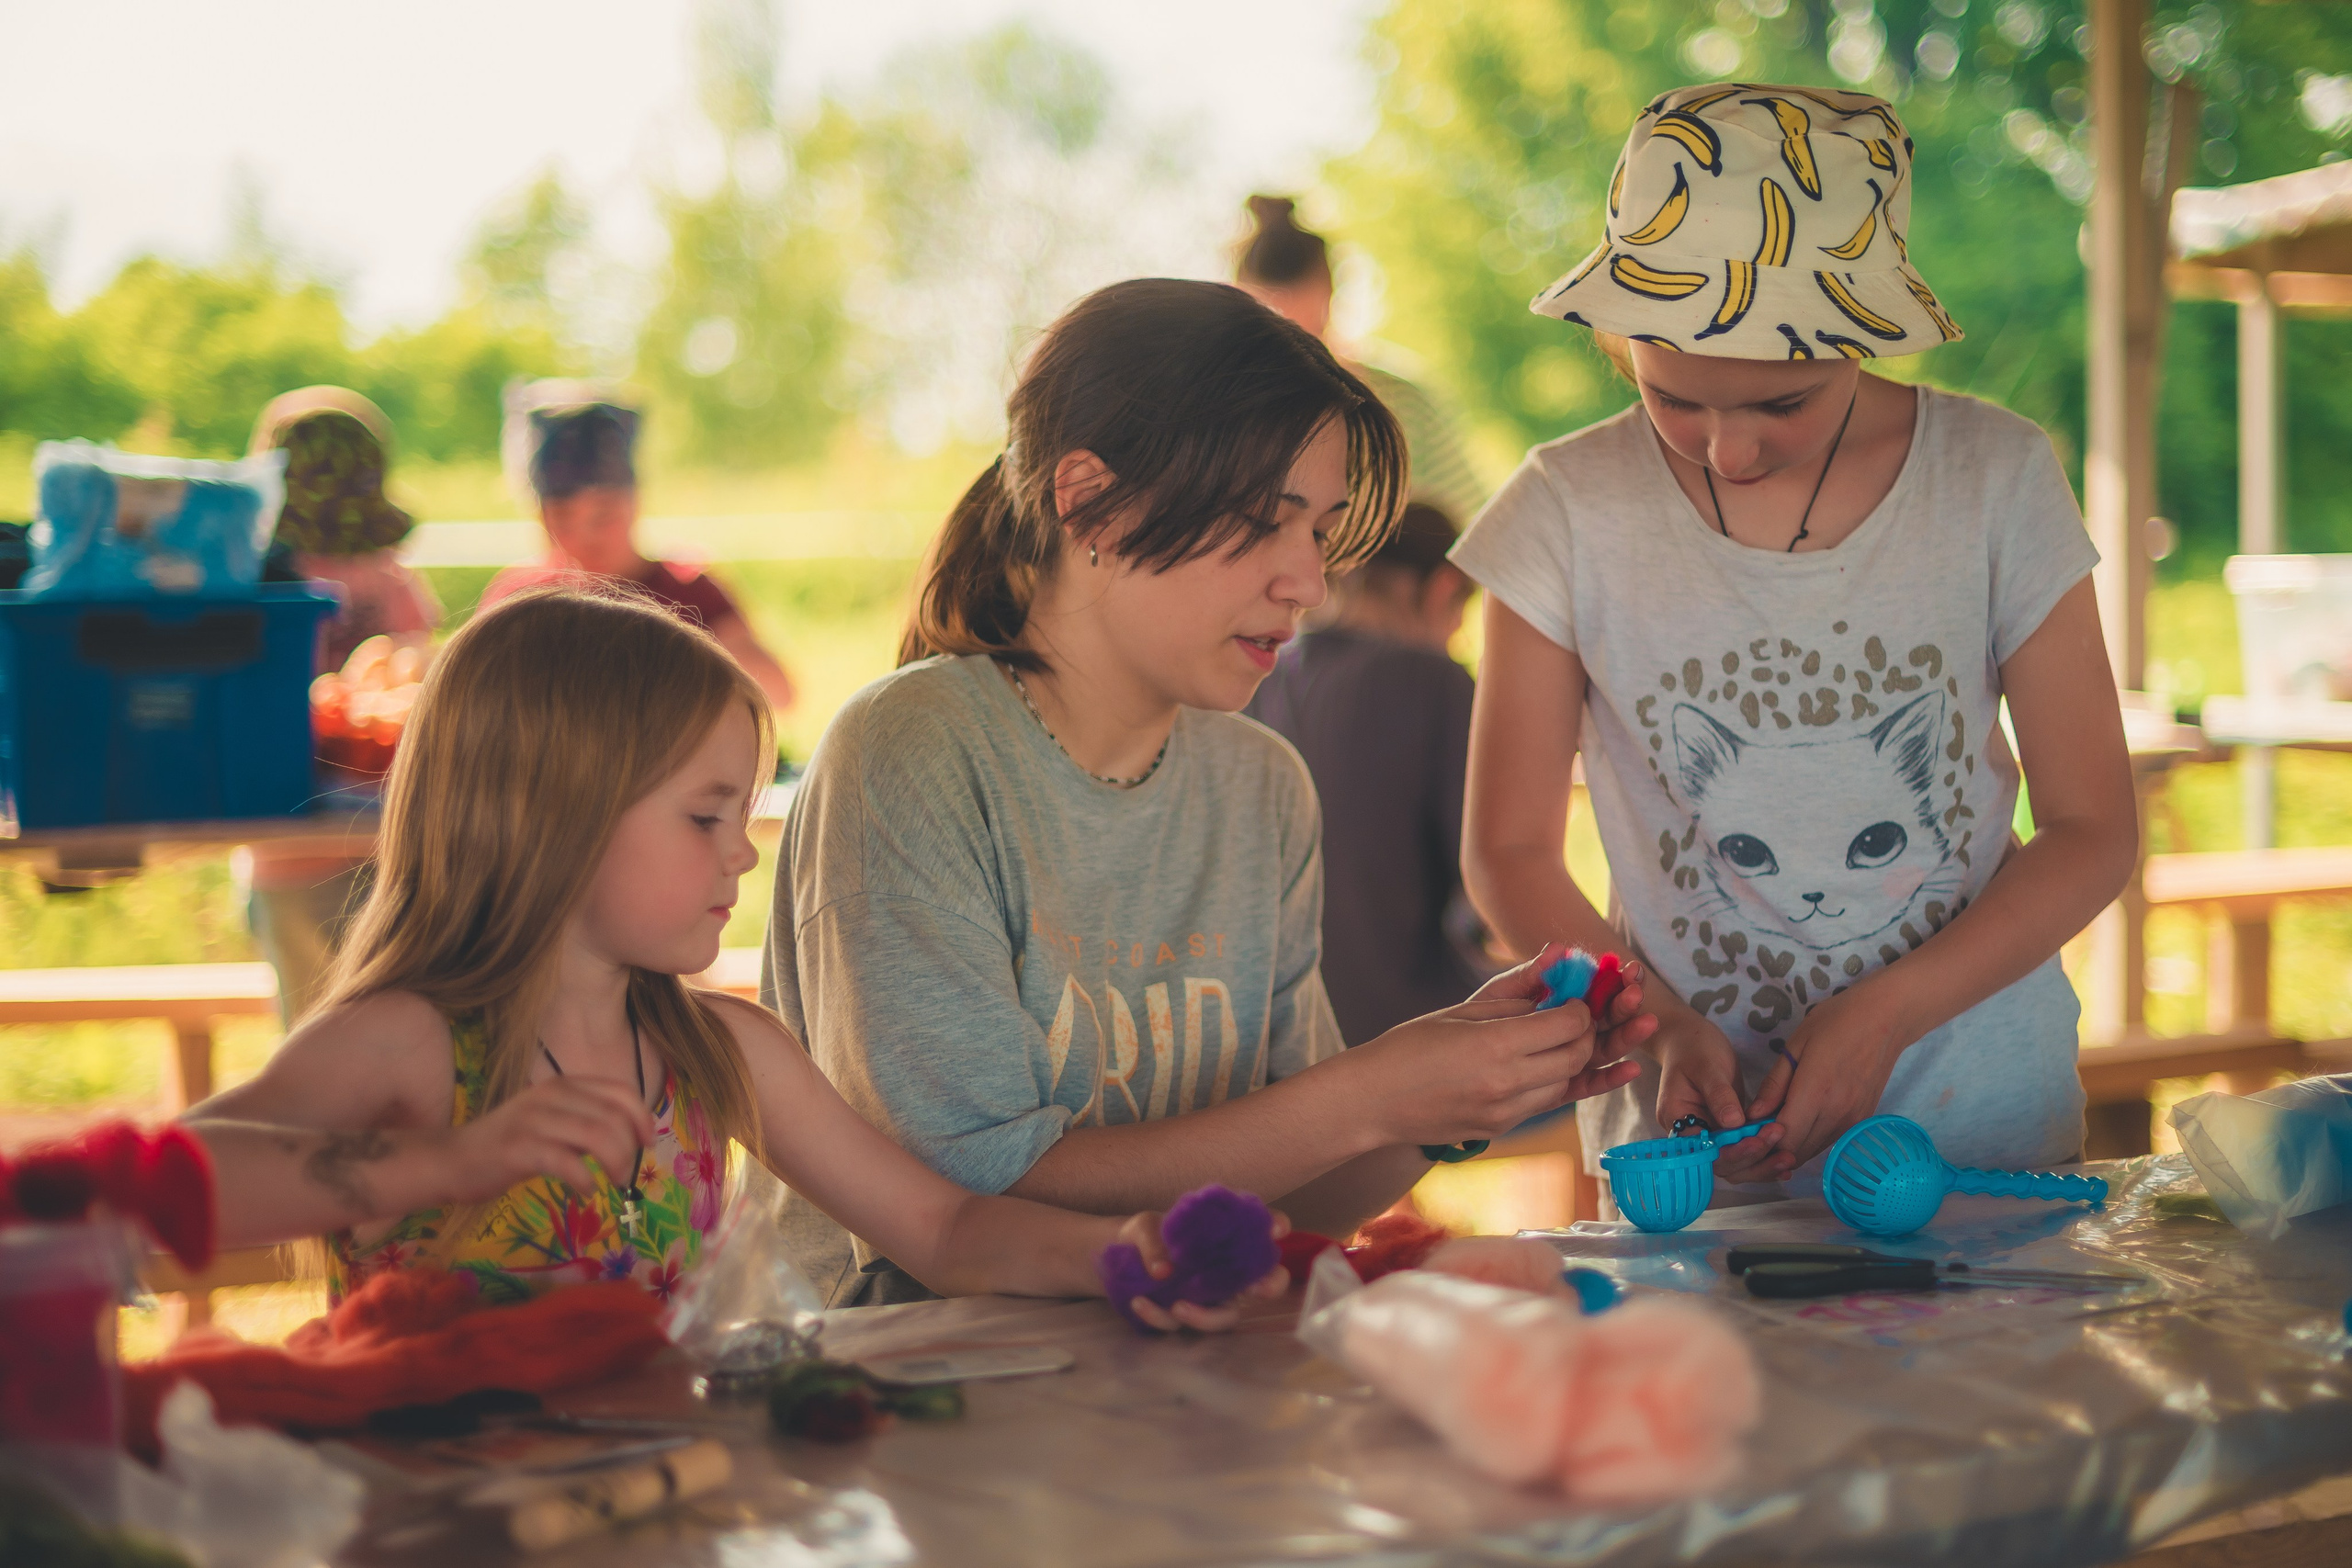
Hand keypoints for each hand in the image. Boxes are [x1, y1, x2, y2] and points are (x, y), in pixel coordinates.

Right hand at [445, 1076, 657, 1204]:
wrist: (451, 1159)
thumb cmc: (507, 1143)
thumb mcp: (551, 1120)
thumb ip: (585, 1120)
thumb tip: (630, 1135)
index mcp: (563, 1085)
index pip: (621, 1092)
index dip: (642, 1118)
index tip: (647, 1143)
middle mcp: (551, 1095)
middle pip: (614, 1118)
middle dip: (630, 1150)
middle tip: (625, 1174)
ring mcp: (534, 1120)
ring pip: (598, 1136)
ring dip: (615, 1164)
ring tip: (613, 1183)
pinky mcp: (519, 1149)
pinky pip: (567, 1163)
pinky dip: (585, 1180)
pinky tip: (585, 1191)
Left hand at [1111, 1207, 1292, 1332]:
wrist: (1118, 1257)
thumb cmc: (1145, 1236)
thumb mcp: (1145, 1227)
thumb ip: (1154, 1242)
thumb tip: (1163, 1271)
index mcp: (1224, 1242)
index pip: (1260, 1231)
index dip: (1275, 1227)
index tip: (1278, 1227)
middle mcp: (1225, 1273)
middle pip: (1264, 1284)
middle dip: (1271, 1285)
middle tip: (1261, 1288)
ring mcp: (1208, 1298)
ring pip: (1225, 1316)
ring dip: (1206, 1317)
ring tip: (1178, 1307)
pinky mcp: (1182, 1317)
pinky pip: (1180, 1325)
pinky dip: (1159, 1317)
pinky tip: (1139, 1303)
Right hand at [1348, 945, 1647, 1148]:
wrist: (1372, 1101)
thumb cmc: (1409, 1046)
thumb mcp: (1462, 1010)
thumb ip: (1516, 991)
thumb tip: (1560, 961)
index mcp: (1495, 1045)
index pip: (1567, 1025)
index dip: (1581, 1007)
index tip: (1575, 997)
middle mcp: (1507, 1083)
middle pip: (1576, 1056)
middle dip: (1589, 1033)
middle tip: (1584, 1017)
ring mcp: (1506, 1112)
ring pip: (1566, 1083)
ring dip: (1579, 1059)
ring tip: (1588, 1040)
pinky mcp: (1502, 1129)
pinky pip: (1545, 1103)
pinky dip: (1558, 1082)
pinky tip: (1576, 1068)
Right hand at [1650, 992, 1789, 1181]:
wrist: (1692, 1040)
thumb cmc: (1694, 1048)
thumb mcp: (1707, 1067)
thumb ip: (1720, 1095)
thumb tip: (1734, 1124)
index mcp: (1676, 1118)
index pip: (1704, 1149)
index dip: (1732, 1152)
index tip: (1759, 1141)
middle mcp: (1690, 1134)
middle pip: (1720, 1163)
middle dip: (1752, 1159)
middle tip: (1783, 1148)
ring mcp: (1709, 1134)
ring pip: (1734, 1164)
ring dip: (1761, 1164)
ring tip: (1789, 1159)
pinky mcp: (1725, 1131)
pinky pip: (1742, 1151)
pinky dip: (1762, 1158)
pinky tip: (1784, 1160)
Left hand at [1747, 978, 1909, 1169]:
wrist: (1886, 1019)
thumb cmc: (1836, 1022)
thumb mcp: (1796, 1045)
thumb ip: (1775, 1084)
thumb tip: (1753, 1115)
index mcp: (1815, 1092)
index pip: (1784, 1138)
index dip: (1762, 1140)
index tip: (1747, 1129)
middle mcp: (1837, 1114)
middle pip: (1797, 1151)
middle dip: (1773, 1146)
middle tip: (1757, 1128)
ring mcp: (1853, 1120)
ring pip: (1814, 1149)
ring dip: (1792, 1145)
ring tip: (1778, 1122)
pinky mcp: (1862, 1119)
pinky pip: (1830, 1140)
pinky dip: (1811, 1138)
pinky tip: (1802, 1119)